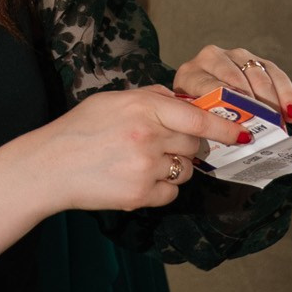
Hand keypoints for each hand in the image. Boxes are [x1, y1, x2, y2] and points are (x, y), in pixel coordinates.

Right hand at [41, 86, 216, 210]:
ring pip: (185, 169)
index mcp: (143, 107)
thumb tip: (181, 100)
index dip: (224, 127)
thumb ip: (149, 97)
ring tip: (143, 162)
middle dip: (187, 144)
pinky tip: (135, 179)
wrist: (50, 167)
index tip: (241, 134)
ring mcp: (146, 167)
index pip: (197, 116)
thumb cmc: (79, 130)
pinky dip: (160, 188)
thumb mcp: (112, 100)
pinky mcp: (141, 195)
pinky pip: (171, 192)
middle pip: (195, 143)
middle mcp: (148, 136)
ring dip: (174, 166)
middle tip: (165, 144)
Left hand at [173, 42, 291, 124]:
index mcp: (190, 75)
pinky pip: (273, 71)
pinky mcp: (253, 58)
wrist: (197, 95)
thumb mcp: (195, 119)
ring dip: (272, 100)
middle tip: (266, 126)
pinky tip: (291, 111)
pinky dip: (285, 92)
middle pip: (237, 79)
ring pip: (258, 73)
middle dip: (254, 104)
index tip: (244, 125)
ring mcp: (233, 55)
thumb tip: (234, 138)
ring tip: (280, 122)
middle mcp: (210, 59)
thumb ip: (208, 124)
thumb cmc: (197, 112)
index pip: (210, 87)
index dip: (229, 106)